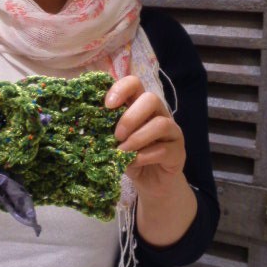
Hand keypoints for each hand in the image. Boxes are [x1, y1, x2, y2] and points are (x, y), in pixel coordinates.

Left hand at [105, 75, 195, 245]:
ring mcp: (171, 131)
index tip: (107, 105)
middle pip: (151, 98)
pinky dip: (144, 156)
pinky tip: (133, 162)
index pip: (134, 83)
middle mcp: (158, 113)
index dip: (121, 89)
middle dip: (130, 117)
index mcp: (139, 105)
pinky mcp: (178, 151)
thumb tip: (88, 122)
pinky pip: (164, 148)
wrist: (151, 183)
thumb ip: (107, 128)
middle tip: (116, 135)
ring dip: (137, 138)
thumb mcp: (115, 140)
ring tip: (122, 151)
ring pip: (161, 123)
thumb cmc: (130, 155)